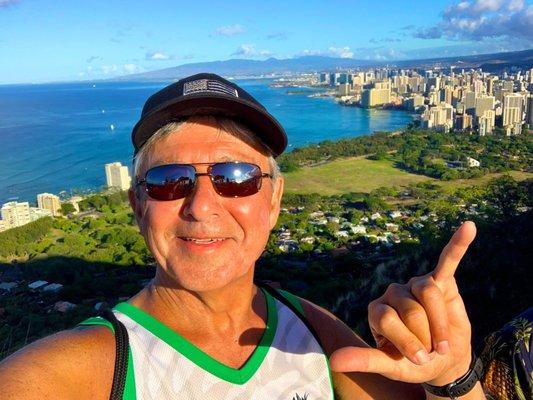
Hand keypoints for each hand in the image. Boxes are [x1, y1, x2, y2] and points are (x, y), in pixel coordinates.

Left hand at [329, 221, 476, 385]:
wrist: (443, 362)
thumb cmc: (412, 363)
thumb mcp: (389, 366)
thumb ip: (364, 360)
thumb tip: (334, 362)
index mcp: (377, 310)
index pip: (386, 318)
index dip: (406, 342)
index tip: (419, 361)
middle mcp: (393, 293)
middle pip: (410, 309)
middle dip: (425, 337)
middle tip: (433, 352)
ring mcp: (416, 285)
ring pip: (427, 292)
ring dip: (440, 323)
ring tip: (444, 343)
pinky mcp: (441, 281)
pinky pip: (447, 261)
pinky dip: (457, 245)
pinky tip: (468, 227)